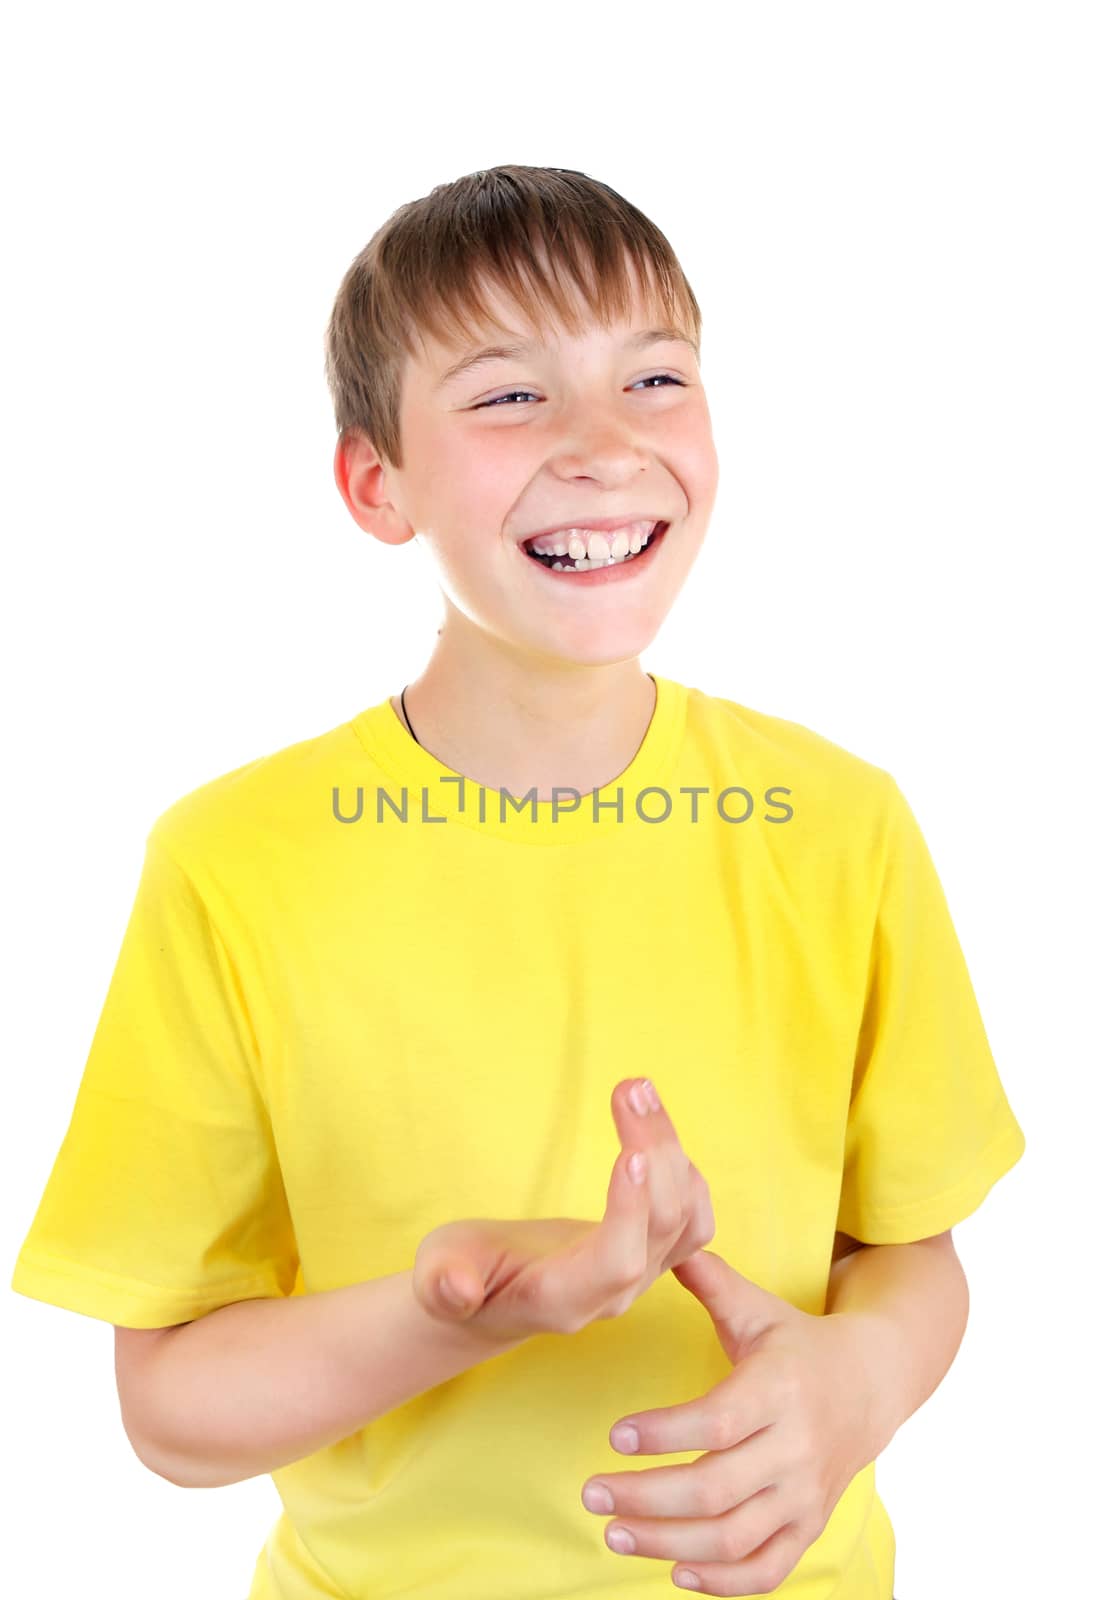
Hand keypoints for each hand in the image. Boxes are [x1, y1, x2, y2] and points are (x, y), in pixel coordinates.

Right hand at [412, 1077, 715, 1343]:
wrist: (485, 1297)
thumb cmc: (457, 1275)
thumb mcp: (435, 1274)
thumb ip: (443, 1284)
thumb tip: (454, 1289)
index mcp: (560, 1300)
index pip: (616, 1263)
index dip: (629, 1213)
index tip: (630, 1154)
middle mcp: (612, 1295)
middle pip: (661, 1227)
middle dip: (654, 1152)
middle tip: (630, 1087)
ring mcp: (639, 1278)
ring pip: (685, 1216)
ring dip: (671, 1149)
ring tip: (638, 1090)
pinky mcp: (650, 1256)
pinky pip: (693, 1219)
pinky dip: (684, 1170)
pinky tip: (655, 1126)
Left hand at [580, 1250, 889, 1594]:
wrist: (871, 1385)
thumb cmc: (796, 1344)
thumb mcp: (757, 1309)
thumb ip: (710, 1282)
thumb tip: (665, 1242)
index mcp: (778, 1390)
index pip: (717, 1422)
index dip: (664, 1434)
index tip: (615, 1436)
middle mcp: (794, 1448)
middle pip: (716, 1489)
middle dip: (647, 1497)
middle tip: (591, 1492)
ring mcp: (803, 1494)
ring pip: (733, 1536)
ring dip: (668, 1544)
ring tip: (612, 1533)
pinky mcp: (808, 1525)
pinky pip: (766, 1569)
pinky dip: (722, 1582)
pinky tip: (675, 1573)